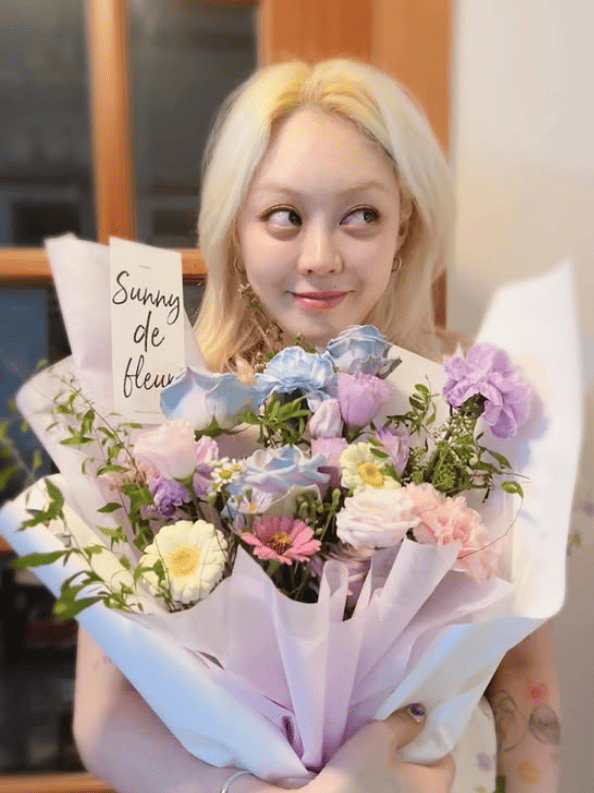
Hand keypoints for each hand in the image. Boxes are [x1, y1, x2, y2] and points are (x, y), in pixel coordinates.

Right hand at [306, 707, 454, 792]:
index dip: (431, 736)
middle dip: (413, 752)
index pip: (446, 758)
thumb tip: (421, 714)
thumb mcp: (378, 737)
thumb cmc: (358, 776)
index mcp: (435, 788)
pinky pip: (394, 792)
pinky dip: (386, 782)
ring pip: (409, 785)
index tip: (414, 722)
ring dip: (398, 768)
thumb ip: (404, 722)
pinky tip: (368, 773)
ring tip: (378, 751)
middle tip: (394, 732)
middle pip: (428, 773)